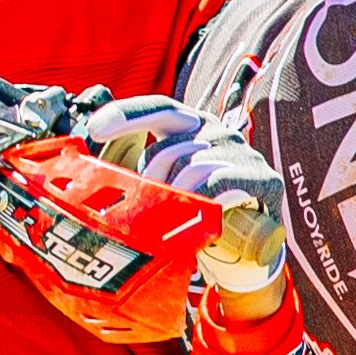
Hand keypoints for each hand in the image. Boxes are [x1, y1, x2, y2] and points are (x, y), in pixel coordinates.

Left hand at [79, 97, 286, 299]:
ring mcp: (240, 152)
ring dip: (176, 201)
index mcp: (190, 126)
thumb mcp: (166, 189)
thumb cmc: (198, 212)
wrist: (252, 246)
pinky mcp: (262, 178)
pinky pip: (221, 185)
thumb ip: (140, 180)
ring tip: (177, 220)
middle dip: (151, 184)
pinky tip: (202, 214)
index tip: (95, 128)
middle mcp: (216, 131)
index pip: (159, 108)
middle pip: (168, 148)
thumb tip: (93, 184)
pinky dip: (205, 201)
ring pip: (191, 169)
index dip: (127, 114)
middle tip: (149, 210)